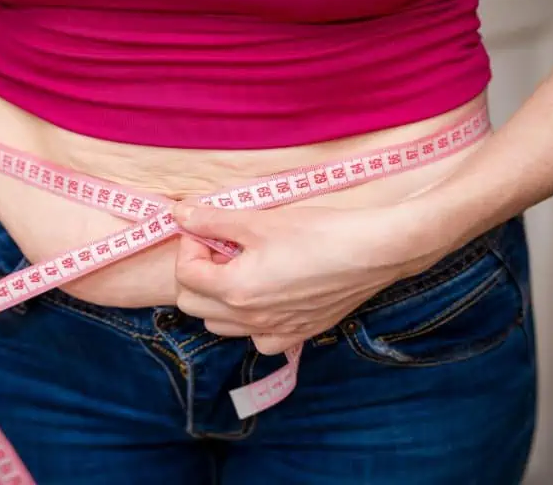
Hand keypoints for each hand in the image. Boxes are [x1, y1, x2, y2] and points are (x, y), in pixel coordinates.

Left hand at [172, 202, 446, 354]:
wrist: (373, 252)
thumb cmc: (318, 232)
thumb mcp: (259, 220)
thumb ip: (213, 219)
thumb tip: (179, 213)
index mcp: (234, 291)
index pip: (185, 276)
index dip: (191, 246)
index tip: (209, 228)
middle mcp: (250, 320)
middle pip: (194, 306)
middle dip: (199, 274)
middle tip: (224, 248)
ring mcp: (275, 331)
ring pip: (223, 326)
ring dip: (220, 299)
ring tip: (244, 268)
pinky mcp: (299, 333)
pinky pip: (260, 339)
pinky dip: (253, 322)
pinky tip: (269, 296)